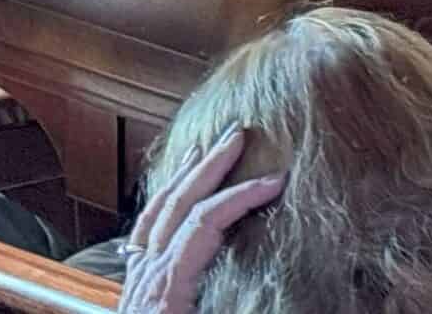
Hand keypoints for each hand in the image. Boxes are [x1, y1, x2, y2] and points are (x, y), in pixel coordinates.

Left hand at [121, 129, 282, 313]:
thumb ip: (251, 305)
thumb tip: (297, 293)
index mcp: (166, 296)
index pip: (202, 226)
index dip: (240, 197)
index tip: (277, 181)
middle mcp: (144, 286)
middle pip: (174, 210)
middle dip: (208, 169)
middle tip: (238, 135)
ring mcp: (134, 290)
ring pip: (153, 219)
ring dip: (182, 180)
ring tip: (206, 152)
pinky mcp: (133, 299)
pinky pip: (143, 239)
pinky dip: (161, 208)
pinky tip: (173, 199)